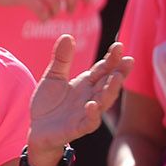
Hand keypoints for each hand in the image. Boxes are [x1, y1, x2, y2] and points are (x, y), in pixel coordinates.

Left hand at [26, 36, 130, 164]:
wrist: (36, 129)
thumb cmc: (49, 103)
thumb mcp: (53, 77)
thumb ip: (61, 59)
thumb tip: (67, 35)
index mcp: (86, 83)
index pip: (102, 69)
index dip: (111, 59)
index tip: (119, 46)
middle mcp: (90, 97)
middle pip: (108, 84)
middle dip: (119, 73)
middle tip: (128, 60)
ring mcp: (86, 113)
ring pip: (103, 101)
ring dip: (110, 90)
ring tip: (115, 78)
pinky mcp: (77, 128)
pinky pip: (89, 122)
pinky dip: (92, 114)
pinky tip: (92, 105)